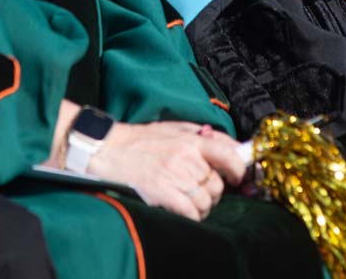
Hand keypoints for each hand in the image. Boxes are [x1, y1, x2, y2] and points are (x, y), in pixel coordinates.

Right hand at [87, 121, 246, 220]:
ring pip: (205, 202)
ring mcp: (174, 176)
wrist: (107, 149)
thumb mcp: (171, 129)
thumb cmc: (139, 140)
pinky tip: (182, 212)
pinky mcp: (161, 193)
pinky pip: (190, 213)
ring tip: (189, 204)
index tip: (236, 178)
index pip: (228, 155)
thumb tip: (229, 144)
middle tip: (200, 194)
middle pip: (216, 185)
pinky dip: (191, 217)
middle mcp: (186, 158)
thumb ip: (199, 134)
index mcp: (190, 141)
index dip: (238, 170)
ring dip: (201, 208)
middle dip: (212, 194)